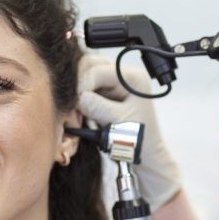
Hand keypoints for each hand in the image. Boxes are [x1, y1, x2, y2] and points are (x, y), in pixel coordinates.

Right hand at [78, 54, 181, 210]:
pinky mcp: (104, 93)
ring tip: (76, 113)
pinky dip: (78, 100)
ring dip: (77, 92)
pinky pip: (85, 89)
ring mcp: (112, 83)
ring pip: (84, 75)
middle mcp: (122, 75)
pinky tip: (79, 113)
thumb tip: (78, 97)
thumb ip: (98, 107)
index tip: (75, 102)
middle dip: (78, 84)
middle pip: (89, 65)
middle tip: (73, 106)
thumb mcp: (119, 123)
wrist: (145, 154)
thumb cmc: (139, 140)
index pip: (99, 69)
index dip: (83, 84)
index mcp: (132, 78)